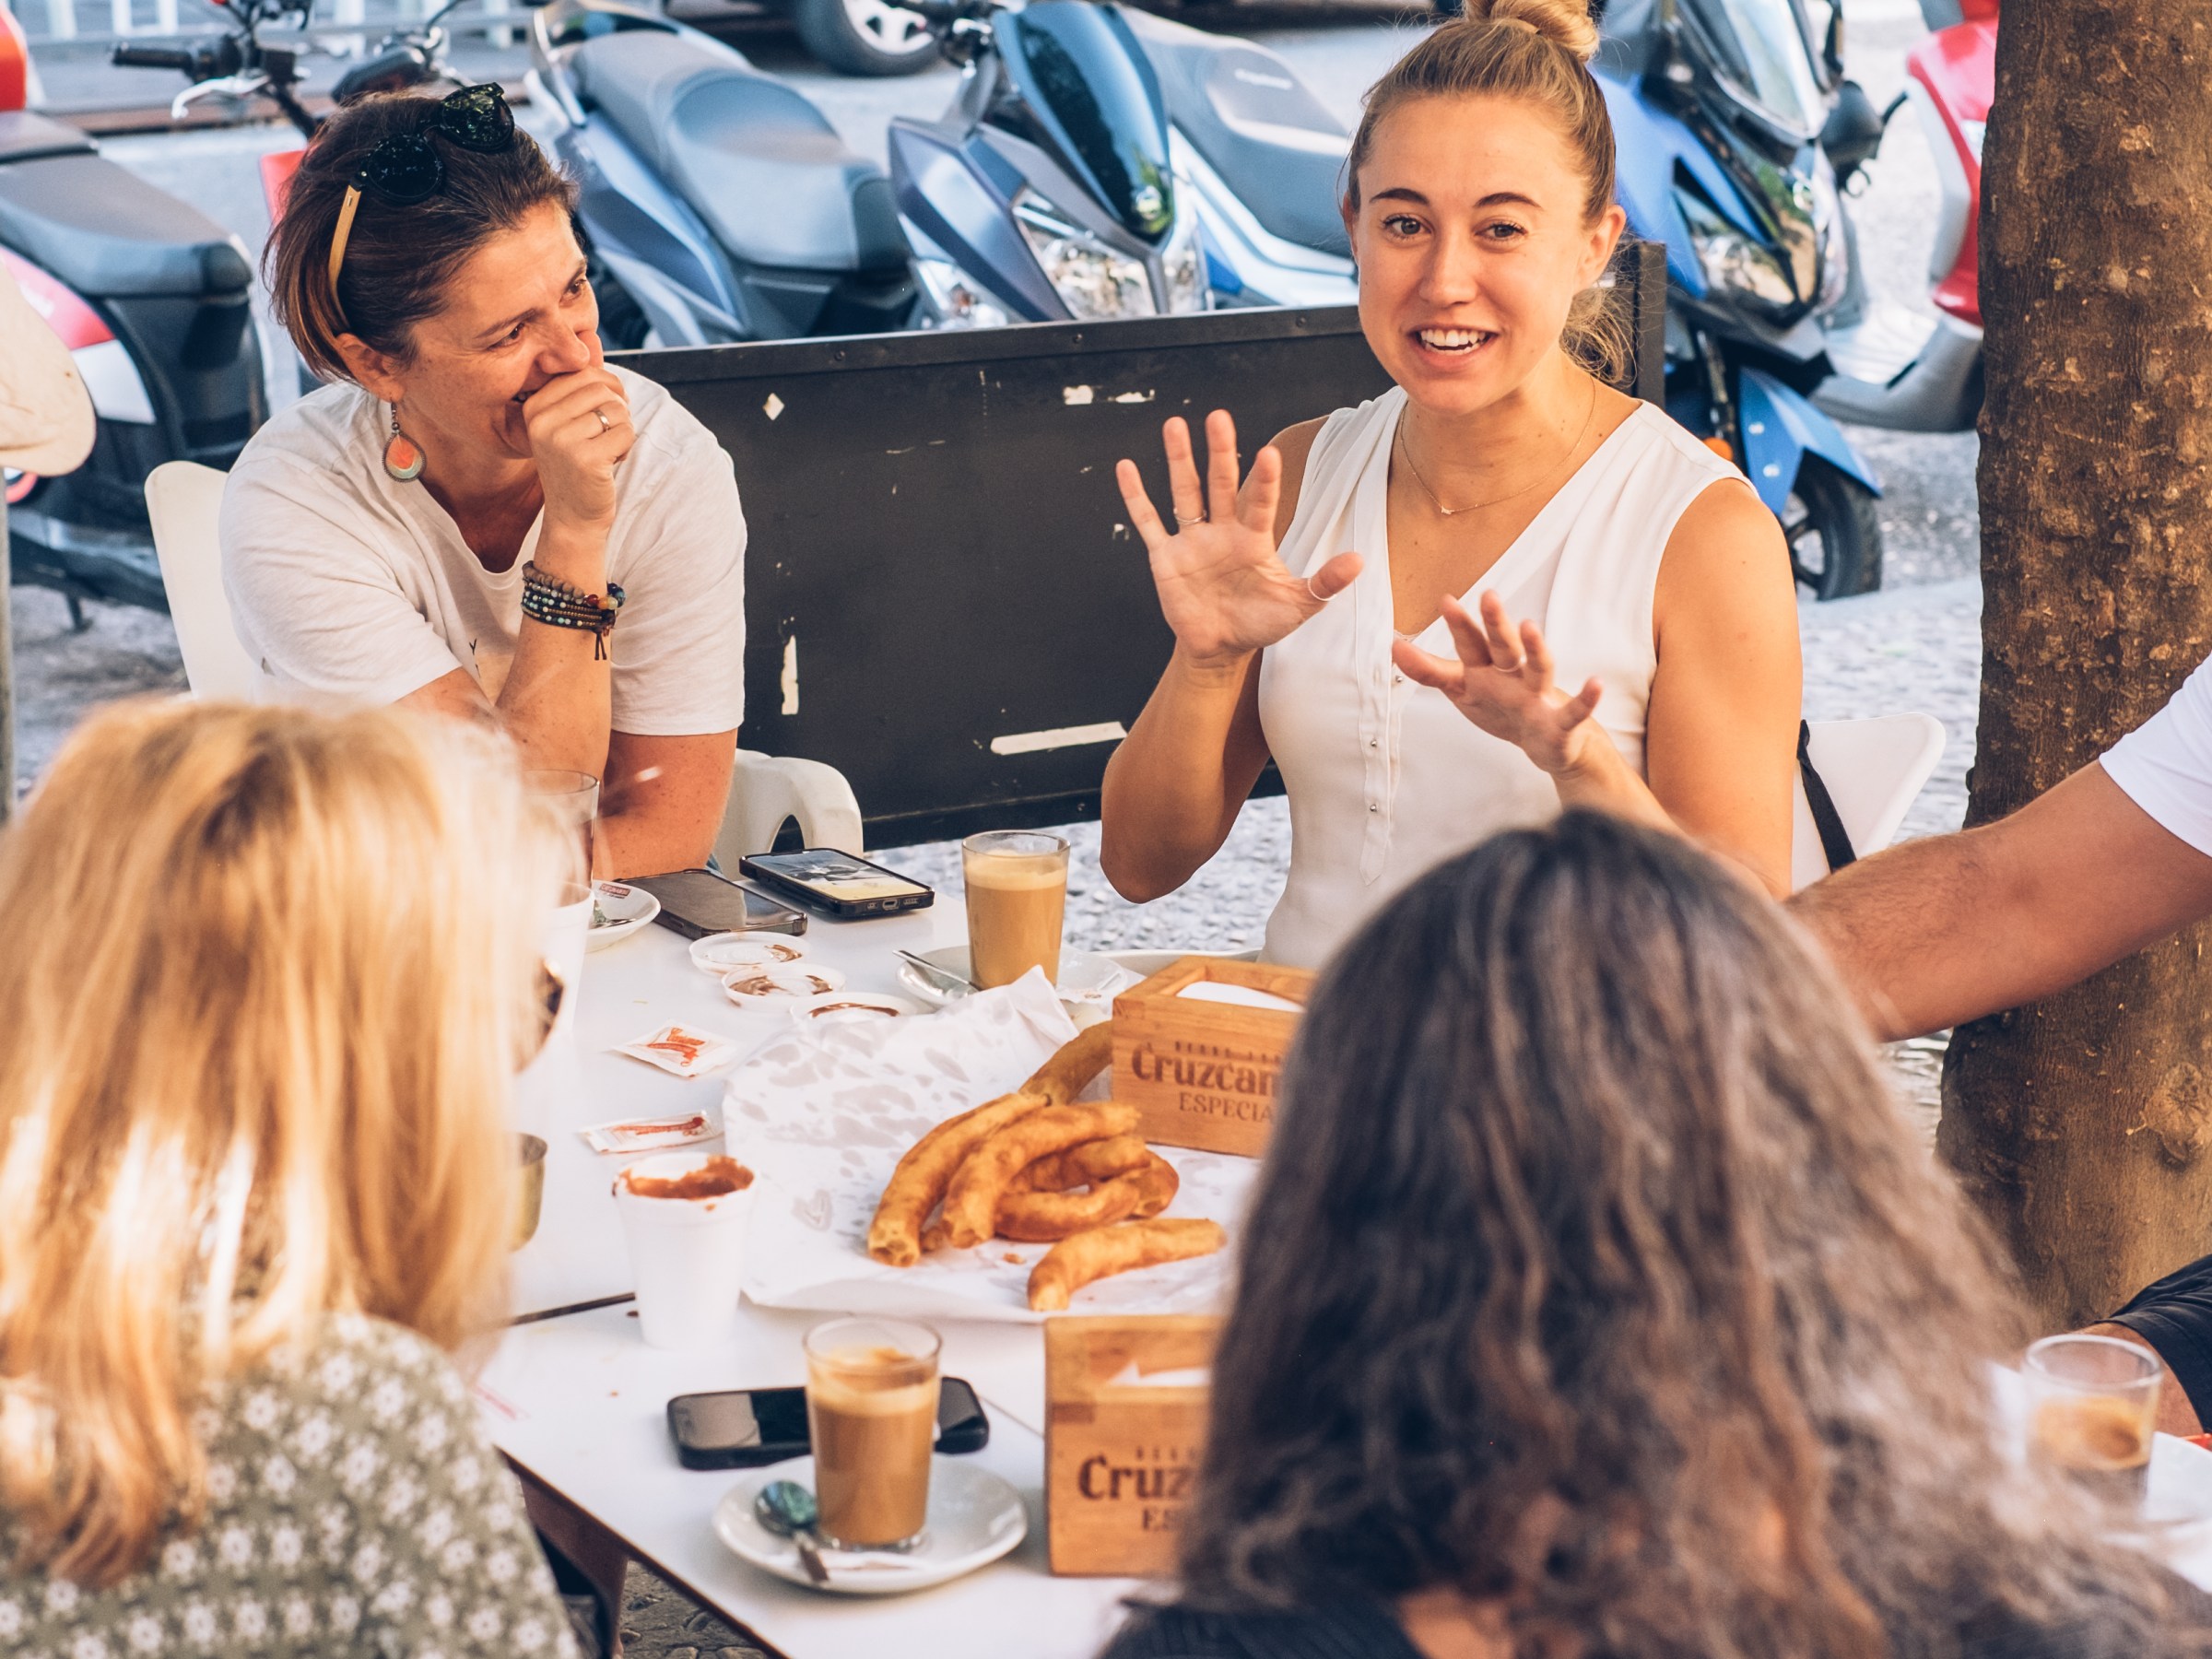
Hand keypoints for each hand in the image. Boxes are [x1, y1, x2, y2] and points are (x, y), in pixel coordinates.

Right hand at [521, 331, 631, 534]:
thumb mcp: (572, 421)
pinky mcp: (584, 457)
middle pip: (603, 386)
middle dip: (617, 411)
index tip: (599, 420)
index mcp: (535, 405)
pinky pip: (626, 432)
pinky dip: (626, 448)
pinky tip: (608, 465)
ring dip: (622, 431)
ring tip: (604, 452)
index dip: (608, 392)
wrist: (573, 519)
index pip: (587, 372)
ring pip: (616, 409)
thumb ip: (581, 385)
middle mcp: (540, 418)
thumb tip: (590, 338)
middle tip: (605, 438)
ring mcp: (559, 438)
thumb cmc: (578, 467)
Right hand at [1116, 411, 1361, 672]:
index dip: (1264, 480)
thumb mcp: (1298, 605)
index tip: (1268, 453)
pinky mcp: (1165, 557)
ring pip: (1184, 493)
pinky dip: (1136, 496)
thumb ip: (1325, 582)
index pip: (1260, 501)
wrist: (1221, 647)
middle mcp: (1222, 530)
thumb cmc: (1261, 623)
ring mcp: (1192, 540)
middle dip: (1219, 452)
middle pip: (1220, 484)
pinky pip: (1148, 522)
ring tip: (1174, 425)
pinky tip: (1127, 468)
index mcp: (1253, 538)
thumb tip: (1360, 560)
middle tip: (1218, 417)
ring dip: (1178, 460)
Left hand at [1392, 592, 1605, 776]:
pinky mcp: (1561, 721)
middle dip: (1495, 623)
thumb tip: (1394, 647)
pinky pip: (1575, 709)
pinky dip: (1587, 698)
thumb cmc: (1503, 708)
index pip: (1471, 645)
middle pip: (1503, 646)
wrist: (1547, 743)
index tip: (1445, 600)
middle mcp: (1515, 675)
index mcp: (1489, 669)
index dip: (1459, 625)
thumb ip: (1431, 670)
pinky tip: (1596, 684)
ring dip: (1536, 648)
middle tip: (1488, 595)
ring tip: (1530, 626)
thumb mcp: (1464, 690)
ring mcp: (1539, 696)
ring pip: (1539, 668)